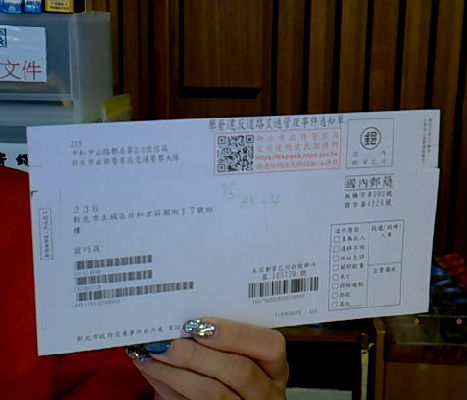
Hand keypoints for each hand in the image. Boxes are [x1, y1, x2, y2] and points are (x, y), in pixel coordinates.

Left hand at [130, 317, 288, 399]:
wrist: (222, 396)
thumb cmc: (231, 368)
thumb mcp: (240, 351)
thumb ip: (221, 334)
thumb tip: (187, 312)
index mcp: (274, 366)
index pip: (269, 347)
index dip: (235, 334)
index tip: (199, 324)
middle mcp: (266, 391)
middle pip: (238, 371)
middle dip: (196, 354)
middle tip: (166, 341)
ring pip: (213, 393)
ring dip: (175, 372)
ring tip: (151, 354)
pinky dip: (167, 387)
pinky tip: (152, 370)